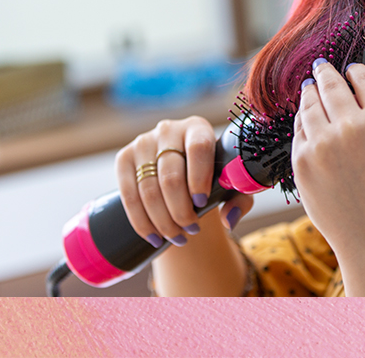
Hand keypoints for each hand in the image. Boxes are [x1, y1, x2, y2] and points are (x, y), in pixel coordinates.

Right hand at [115, 116, 253, 248]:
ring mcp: (142, 142)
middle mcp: (168, 129)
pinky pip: (128, 194)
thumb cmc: (213, 176)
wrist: (183, 170)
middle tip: (191, 231)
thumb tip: (228, 220)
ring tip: (177, 238)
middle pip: (170, 175)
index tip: (201, 203)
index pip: (198, 148)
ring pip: (148, 189)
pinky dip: (141, 221)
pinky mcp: (124, 158)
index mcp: (198, 127)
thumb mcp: (233, 185)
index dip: (199, 178)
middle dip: (180, 211)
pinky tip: (154, 237)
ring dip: (162, 221)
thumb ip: (240, 199)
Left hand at [291, 59, 364, 258]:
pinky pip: (299, 129)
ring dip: (310, 92)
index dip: (355, 71)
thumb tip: (363, 84)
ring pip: (310, 103)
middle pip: (332, 85)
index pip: (364, 79)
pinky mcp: (302, 159)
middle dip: (325, 72)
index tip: (350, 70)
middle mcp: (352, 127)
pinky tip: (306, 116)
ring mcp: (324, 143)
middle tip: (321, 66)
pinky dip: (303, 120)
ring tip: (311, 86)